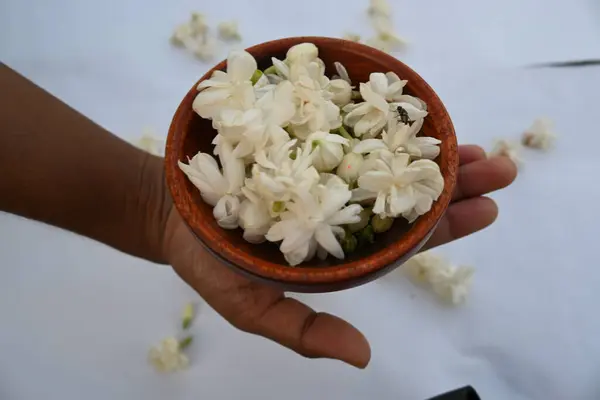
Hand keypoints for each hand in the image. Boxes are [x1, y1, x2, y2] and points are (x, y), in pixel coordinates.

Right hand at [163, 145, 516, 368]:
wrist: (173, 208)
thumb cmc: (211, 261)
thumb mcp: (251, 309)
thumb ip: (302, 332)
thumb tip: (359, 357)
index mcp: (341, 250)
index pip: (404, 241)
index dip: (447, 226)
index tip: (486, 209)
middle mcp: (342, 210)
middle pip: (408, 199)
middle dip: (455, 185)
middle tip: (499, 167)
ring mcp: (326, 173)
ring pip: (389, 163)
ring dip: (431, 153)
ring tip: (470, 144)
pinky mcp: (305, 142)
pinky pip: (353, 131)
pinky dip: (384, 126)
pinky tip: (412, 117)